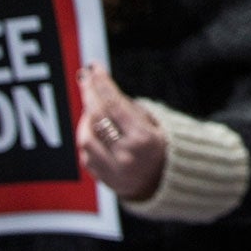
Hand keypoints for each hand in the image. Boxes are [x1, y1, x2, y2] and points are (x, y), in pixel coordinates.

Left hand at [75, 64, 166, 201]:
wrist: (165, 182)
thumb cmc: (161, 146)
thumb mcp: (155, 123)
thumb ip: (127, 107)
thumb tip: (100, 87)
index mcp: (143, 138)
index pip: (114, 104)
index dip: (101, 83)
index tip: (93, 68)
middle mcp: (126, 154)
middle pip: (97, 118)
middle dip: (89, 94)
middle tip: (85, 78)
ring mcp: (112, 168)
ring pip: (86, 136)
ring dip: (85, 118)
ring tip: (93, 107)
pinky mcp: (101, 177)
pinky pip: (86, 152)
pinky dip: (87, 135)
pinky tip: (93, 127)